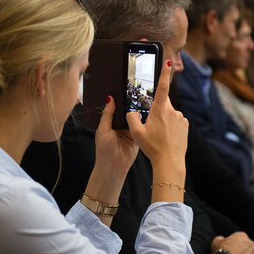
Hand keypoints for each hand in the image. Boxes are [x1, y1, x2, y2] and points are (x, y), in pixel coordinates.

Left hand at [85, 96, 138, 226]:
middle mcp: (120, 124)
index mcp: (110, 121)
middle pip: (127, 109)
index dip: (120, 97)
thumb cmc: (104, 150)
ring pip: (135, 116)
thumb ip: (107, 114)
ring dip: (139, 109)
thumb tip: (109, 98)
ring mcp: (130, 129)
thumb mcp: (103, 130)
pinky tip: (149, 109)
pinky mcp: (138, 135)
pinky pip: (142, 125)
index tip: (125, 85)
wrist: (114, 168)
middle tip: (137, 86)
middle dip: (131, 101)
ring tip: (145, 95)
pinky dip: (145, 119)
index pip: (116, 106)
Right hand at [126, 60, 187, 180]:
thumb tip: (131, 111)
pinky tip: (166, 137)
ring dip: (163, 120)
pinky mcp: (185, 125)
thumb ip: (131, 117)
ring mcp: (181, 118)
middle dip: (156, 109)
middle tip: (150, 124)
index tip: (168, 62)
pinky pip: (176, 121)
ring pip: (169, 114)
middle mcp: (172, 111)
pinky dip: (171, 126)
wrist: (169, 162)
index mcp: (160, 110)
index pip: (162, 87)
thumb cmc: (152, 147)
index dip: (164, 73)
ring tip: (158, 135)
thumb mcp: (136, 132)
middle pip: (162, 103)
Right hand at [211, 232, 253, 253]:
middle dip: (241, 250)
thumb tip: (221, 239)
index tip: (229, 248)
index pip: (239, 238)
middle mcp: (251, 244)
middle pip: (246, 246)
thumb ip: (220, 238)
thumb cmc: (223, 252)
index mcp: (242, 236)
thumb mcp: (216, 241)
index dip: (233, 243)